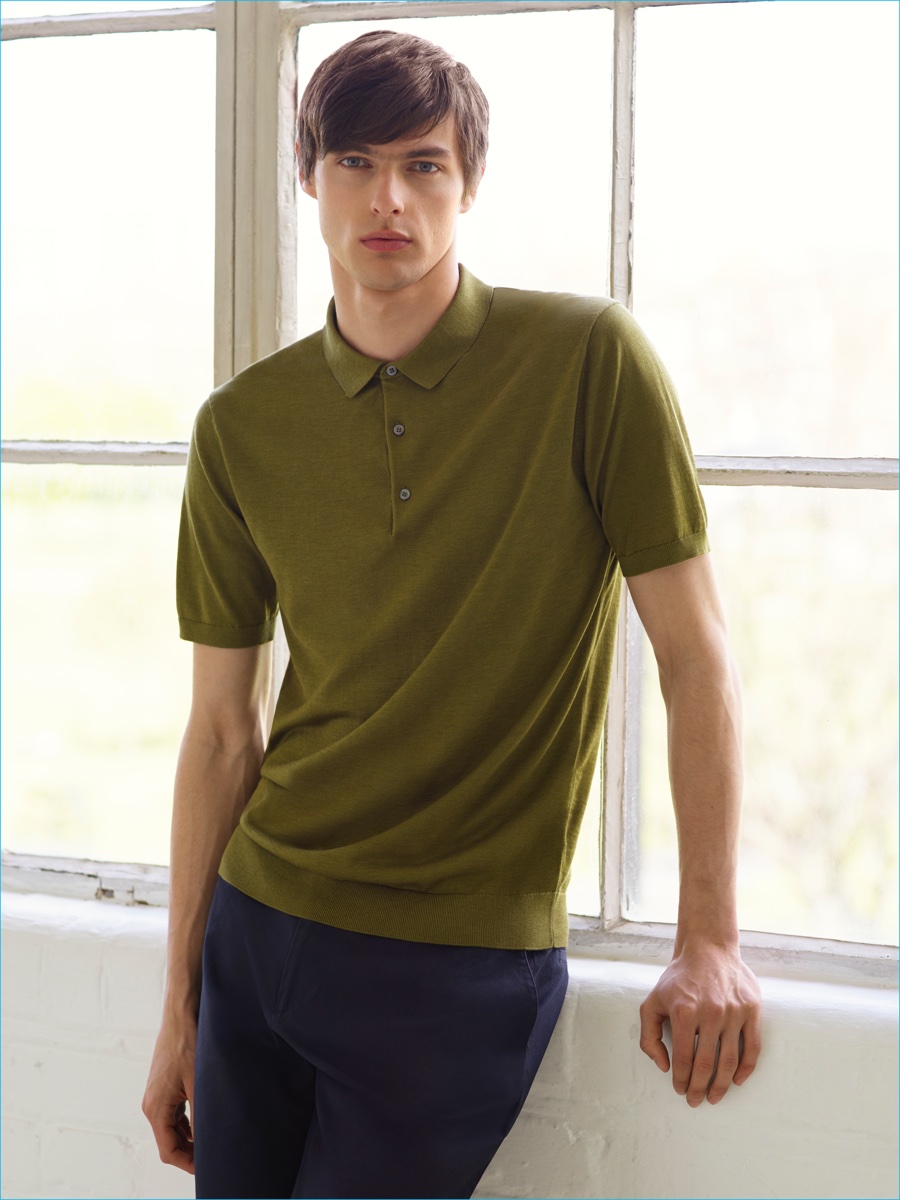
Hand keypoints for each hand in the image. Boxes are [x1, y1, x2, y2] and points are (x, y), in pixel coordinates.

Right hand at [142, 1013, 197, 1173]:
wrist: (182, 1015)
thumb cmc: (188, 1044)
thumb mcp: (199, 1083)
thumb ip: (202, 1115)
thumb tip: (210, 1140)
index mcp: (156, 1108)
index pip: (168, 1151)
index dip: (188, 1163)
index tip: (207, 1167)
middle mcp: (152, 1104)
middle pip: (169, 1142)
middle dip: (190, 1151)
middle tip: (213, 1155)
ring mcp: (157, 1094)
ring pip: (171, 1128)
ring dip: (189, 1136)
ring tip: (213, 1138)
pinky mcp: (164, 1085)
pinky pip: (174, 1113)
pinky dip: (187, 1122)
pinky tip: (203, 1120)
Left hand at [639, 943, 760, 1106]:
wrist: (708, 949)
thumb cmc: (678, 978)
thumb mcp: (652, 1001)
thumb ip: (649, 1035)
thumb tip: (663, 1066)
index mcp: (684, 1012)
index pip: (683, 1059)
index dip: (681, 1080)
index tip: (679, 1090)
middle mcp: (710, 1013)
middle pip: (706, 1065)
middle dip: (700, 1089)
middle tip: (696, 1101)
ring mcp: (734, 1012)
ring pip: (730, 1061)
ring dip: (722, 1085)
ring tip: (715, 1097)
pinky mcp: (751, 1010)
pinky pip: (753, 1047)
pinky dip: (746, 1069)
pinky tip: (736, 1080)